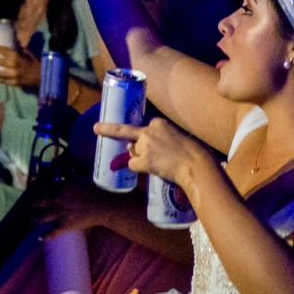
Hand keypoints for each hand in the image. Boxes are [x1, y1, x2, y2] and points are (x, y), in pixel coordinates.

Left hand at [0, 45, 39, 88]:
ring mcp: (12, 76)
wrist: (43, 76)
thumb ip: (18, 48)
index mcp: (16, 56)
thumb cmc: (35, 62)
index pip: (1, 50)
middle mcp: (12, 66)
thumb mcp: (27, 53)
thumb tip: (13, 41)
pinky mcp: (14, 83)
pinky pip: (3, 81)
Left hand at [32, 180, 115, 237]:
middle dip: (34, 204)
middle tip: (33, 206)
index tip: (37, 192)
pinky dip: (45, 236)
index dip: (38, 191)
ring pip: (41, 217)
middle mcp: (55, 200)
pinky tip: (40, 238)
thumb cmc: (93, 190)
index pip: (42, 188)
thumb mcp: (77, 180)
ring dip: (36, 217)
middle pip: (38, 202)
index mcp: (58, 187)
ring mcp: (59, 213)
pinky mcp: (65, 225)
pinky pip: (51, 232)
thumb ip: (67, 181)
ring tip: (34, 217)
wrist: (102, 205)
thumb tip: (62, 180)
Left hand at [93, 118, 211, 190]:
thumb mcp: (181, 137)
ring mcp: (145, 145)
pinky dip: (139, 168)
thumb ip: (167, 138)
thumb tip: (158, 147)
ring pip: (133, 152)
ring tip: (161, 164)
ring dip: (140, 159)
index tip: (132, 133)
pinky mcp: (144, 159)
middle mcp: (149, 130)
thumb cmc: (196, 153)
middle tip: (96, 128)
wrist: (198, 165)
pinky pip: (133, 165)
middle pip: (127, 132)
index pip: (142, 126)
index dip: (138, 133)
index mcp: (159, 123)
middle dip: (108, 129)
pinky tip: (153, 170)